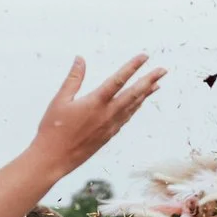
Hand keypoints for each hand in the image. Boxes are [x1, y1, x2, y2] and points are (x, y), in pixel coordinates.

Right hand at [29, 55, 167, 180]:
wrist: (54, 159)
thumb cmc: (53, 129)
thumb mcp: (60, 100)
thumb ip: (73, 79)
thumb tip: (80, 59)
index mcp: (95, 103)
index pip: (118, 80)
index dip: (132, 67)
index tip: (144, 57)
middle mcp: (107, 114)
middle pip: (134, 94)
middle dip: (149, 80)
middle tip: (163, 70)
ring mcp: (111, 126)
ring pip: (133, 106)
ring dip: (146, 94)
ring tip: (157, 84)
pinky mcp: (109, 135)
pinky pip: (127, 117)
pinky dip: (135, 107)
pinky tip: (139, 102)